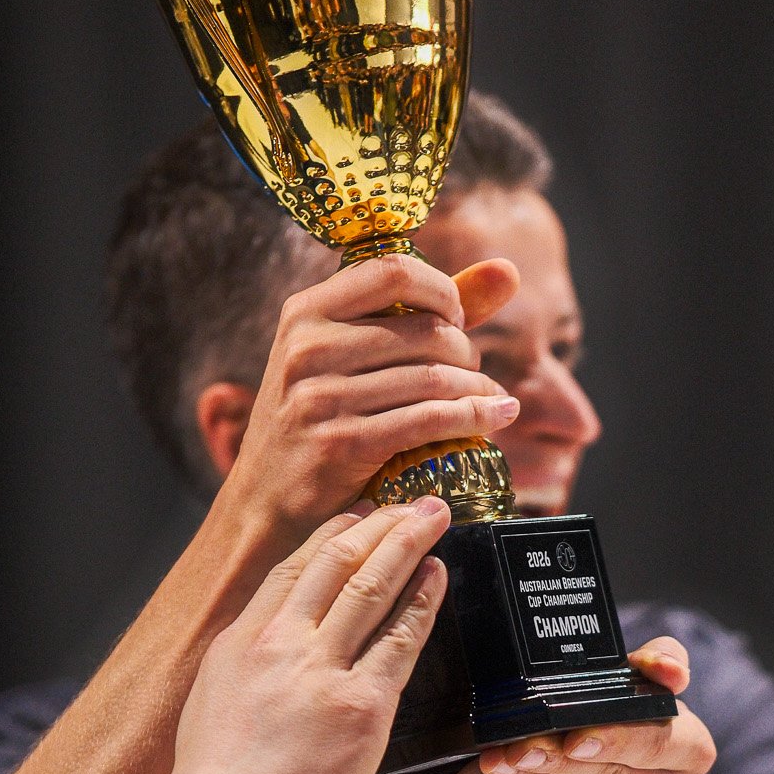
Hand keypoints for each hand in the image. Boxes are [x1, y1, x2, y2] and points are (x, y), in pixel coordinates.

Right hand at [168, 497, 459, 773]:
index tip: (357, 518)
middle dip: (378, 522)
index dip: (330, 536)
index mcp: (241, 641)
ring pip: (372, 584)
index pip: (290, 571)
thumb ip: (242, 669)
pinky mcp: (361, 704)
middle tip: (412, 500)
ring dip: (407, 542)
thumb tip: (258, 651)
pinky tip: (439, 576)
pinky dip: (423, 599)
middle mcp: (280, 643)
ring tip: (434, 517)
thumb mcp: (211, 704)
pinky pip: (402, 638)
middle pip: (336, 562)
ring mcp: (322, 670)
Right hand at [220, 253, 520, 549]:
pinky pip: (430, 420)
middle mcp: (307, 347)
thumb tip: (507, 271)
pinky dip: (476, 416)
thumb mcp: (347, 356)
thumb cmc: (320, 420)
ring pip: (433, 377)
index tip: (457, 318)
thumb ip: (424, 311)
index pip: (393, 271)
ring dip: (478, 388)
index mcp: (306, 311)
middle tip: (474, 372)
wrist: (267, 501)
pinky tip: (499, 417)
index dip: (442, 290)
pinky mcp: (340, 444)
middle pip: (424, 329)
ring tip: (492, 398)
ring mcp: (320, 396)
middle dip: (466, 351)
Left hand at [472, 639, 715, 773]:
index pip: (658, 744)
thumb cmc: (624, 725)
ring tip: (490, 764)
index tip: (572, 737)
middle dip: (554, 759)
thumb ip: (658, 663)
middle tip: (511, 747)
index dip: (615, 741)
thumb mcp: (641, 688)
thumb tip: (670, 670)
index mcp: (692, 752)